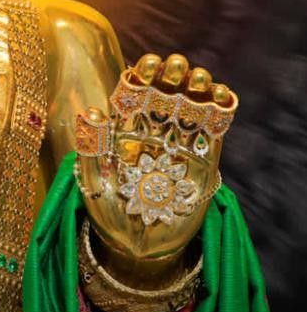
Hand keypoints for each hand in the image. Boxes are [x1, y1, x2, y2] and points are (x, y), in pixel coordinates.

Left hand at [75, 53, 236, 276]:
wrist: (137, 249)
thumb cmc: (108, 214)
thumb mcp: (93, 182)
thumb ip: (92, 148)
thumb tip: (89, 111)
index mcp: (125, 133)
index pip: (134, 95)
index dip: (142, 76)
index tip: (148, 62)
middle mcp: (153, 135)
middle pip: (164, 96)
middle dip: (171, 77)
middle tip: (176, 63)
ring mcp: (179, 149)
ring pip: (190, 110)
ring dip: (196, 90)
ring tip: (198, 77)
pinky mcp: (202, 166)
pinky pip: (212, 135)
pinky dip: (219, 114)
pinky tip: (221, 96)